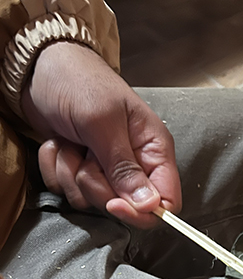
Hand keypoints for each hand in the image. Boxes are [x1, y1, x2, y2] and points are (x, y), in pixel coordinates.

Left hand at [21, 41, 181, 227]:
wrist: (40, 67)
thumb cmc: (78, 82)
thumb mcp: (102, 122)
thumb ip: (124, 167)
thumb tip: (149, 205)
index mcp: (153, 148)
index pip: (166, 200)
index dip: (142, 212)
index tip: (114, 202)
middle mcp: (135, 162)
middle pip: (125, 205)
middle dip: (96, 184)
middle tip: (86, 153)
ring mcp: (106, 168)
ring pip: (92, 199)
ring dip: (72, 174)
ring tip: (71, 143)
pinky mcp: (81, 169)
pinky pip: (69, 190)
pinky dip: (56, 169)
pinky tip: (58, 144)